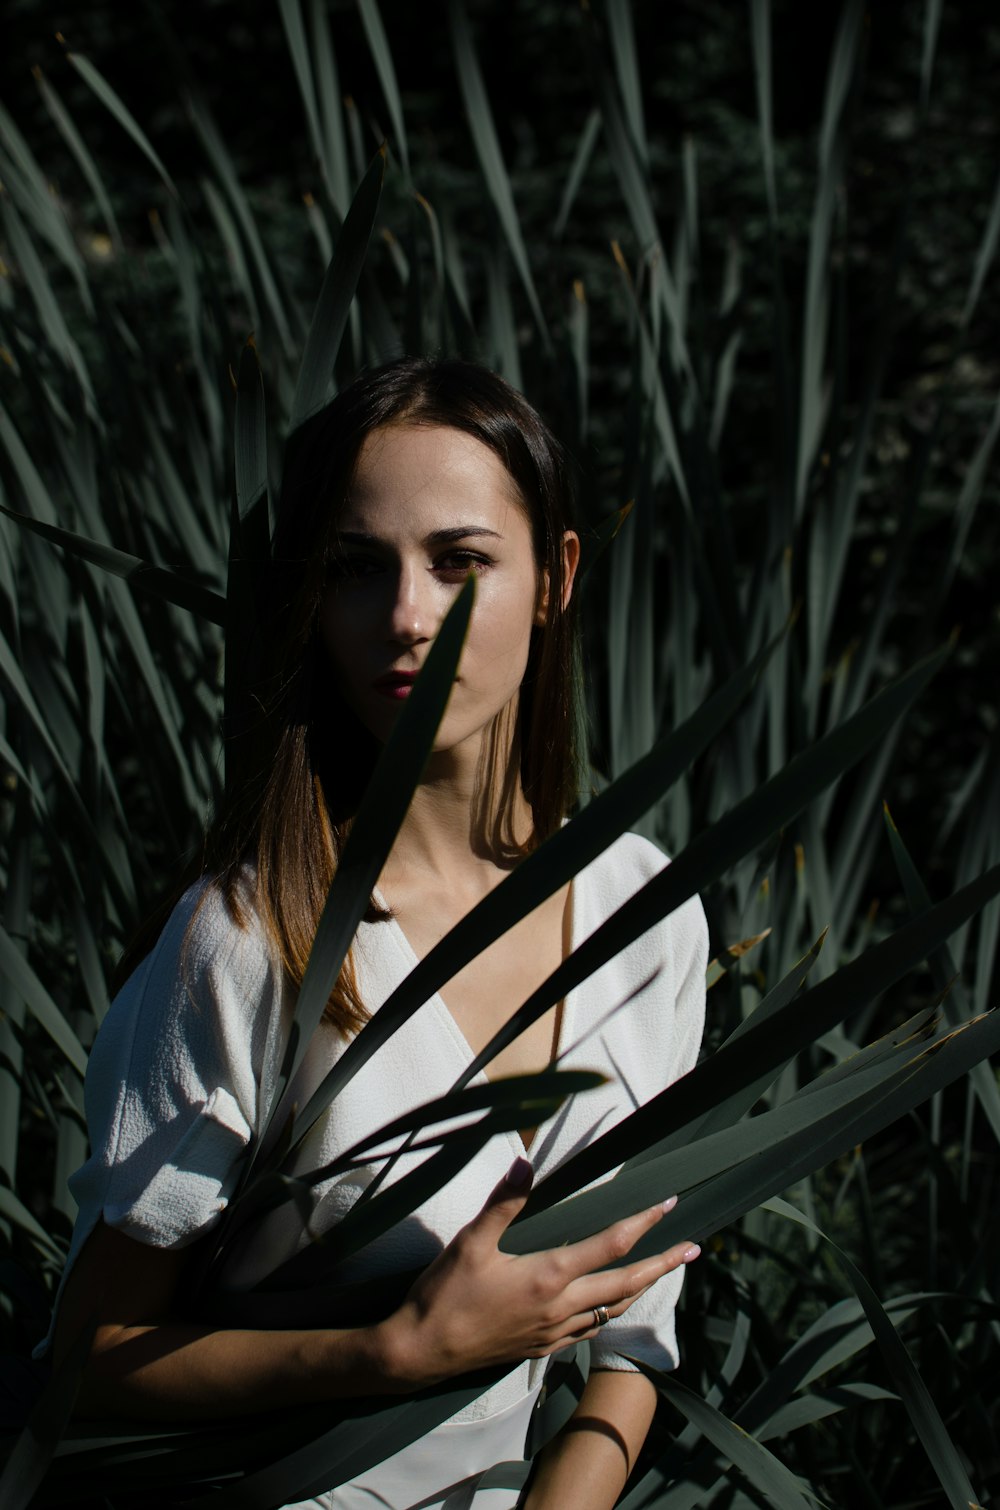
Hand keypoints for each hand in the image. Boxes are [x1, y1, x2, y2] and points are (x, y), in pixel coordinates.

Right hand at [377, 1157, 699, 1389]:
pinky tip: (602, 1306)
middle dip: (662, 1263)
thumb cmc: (444, 1296)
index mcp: (548, 1276)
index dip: (643, 1222)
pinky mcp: (539, 1348)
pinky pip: (586, 1330)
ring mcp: (552, 1333)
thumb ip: (504, 1202)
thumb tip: (526, 1161)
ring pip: (610, 1310)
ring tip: (656, 1273)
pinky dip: (605, 1312)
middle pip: (626, 1282)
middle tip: (693, 1249)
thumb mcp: (471, 1242)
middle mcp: (560, 1308)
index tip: (668, 1204)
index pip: (610, 1243)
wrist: (421, 1353)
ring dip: (637, 1288)